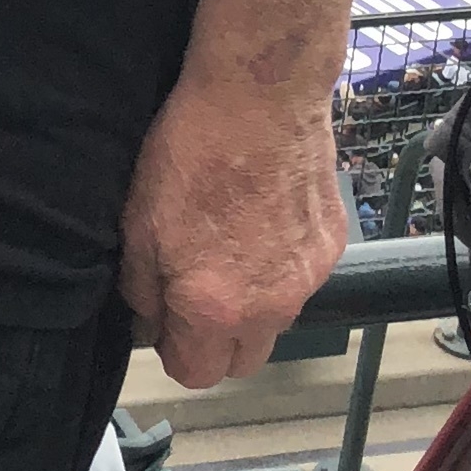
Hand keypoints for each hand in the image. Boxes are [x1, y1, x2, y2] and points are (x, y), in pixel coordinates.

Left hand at [116, 76, 347, 392]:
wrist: (260, 96)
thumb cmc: (192, 153)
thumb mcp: (137, 225)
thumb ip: (143, 291)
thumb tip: (150, 323)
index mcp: (215, 309)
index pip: (195, 374)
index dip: (174, 350)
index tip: (165, 320)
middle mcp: (270, 306)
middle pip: (243, 361)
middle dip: (216, 340)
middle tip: (195, 291)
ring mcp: (309, 277)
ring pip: (277, 321)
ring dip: (252, 305)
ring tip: (230, 248)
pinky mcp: (332, 245)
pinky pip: (303, 279)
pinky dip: (282, 267)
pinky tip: (261, 220)